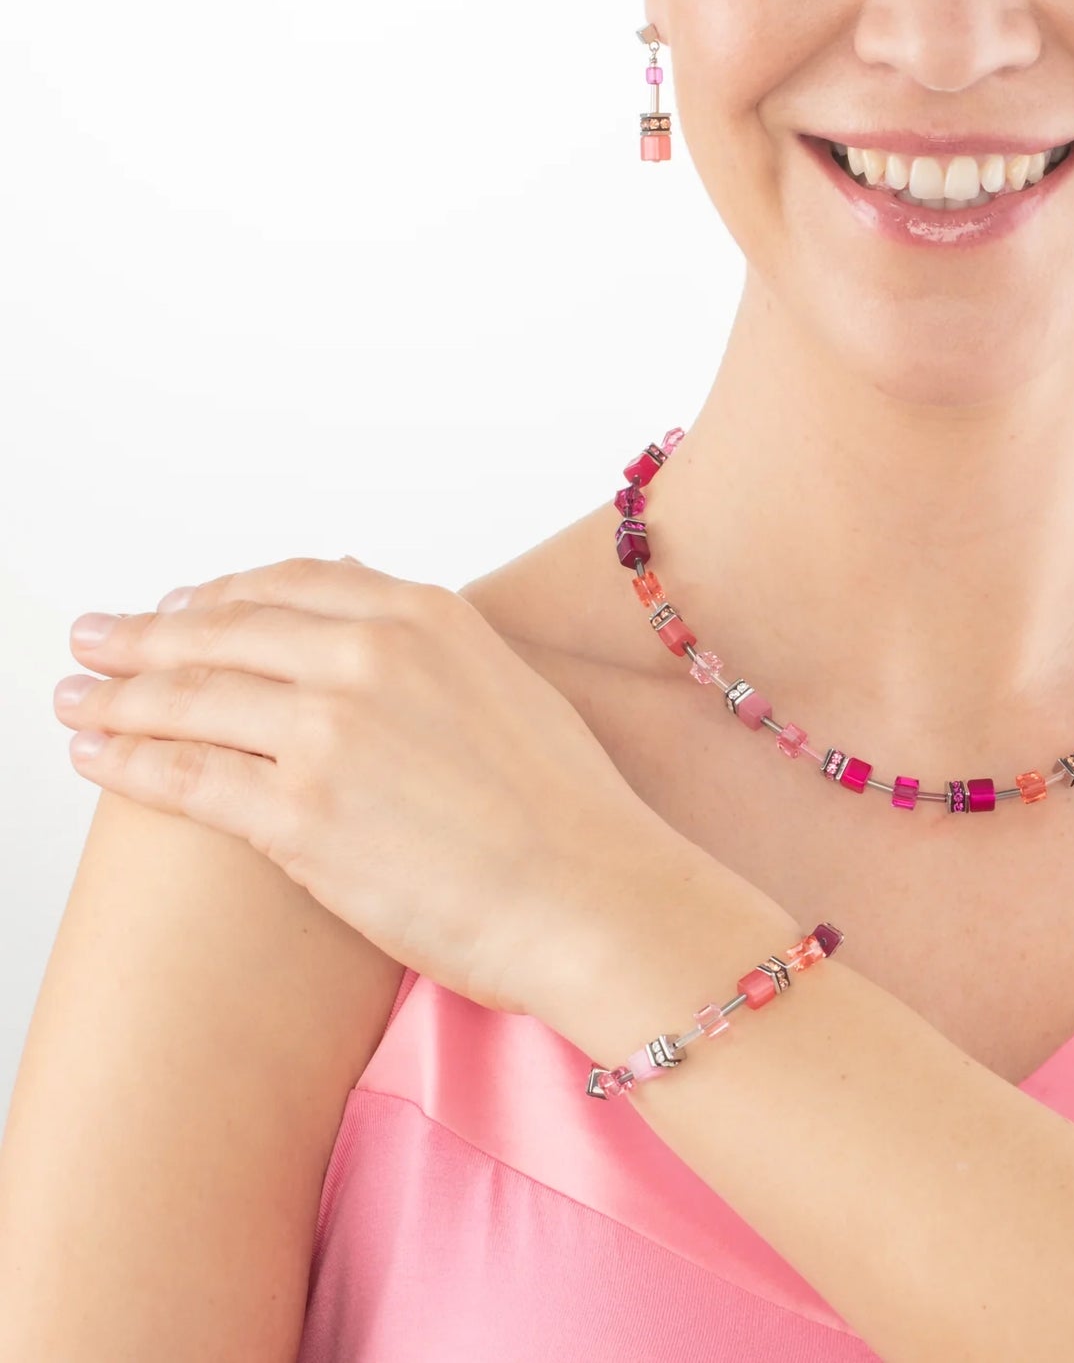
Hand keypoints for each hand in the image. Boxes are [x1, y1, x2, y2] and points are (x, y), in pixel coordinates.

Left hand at [52, 555, 675, 1016]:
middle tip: (94, 640)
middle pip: (223, 630)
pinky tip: (93, 756)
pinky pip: (184, 774)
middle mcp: (369, 655)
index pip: (290, 583)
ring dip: (116, 696)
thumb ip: (433, 655)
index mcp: (426, 617)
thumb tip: (376, 633)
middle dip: (144, 635)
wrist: (594, 894)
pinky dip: (125, 761)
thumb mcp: (509, 691)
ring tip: (75, 699)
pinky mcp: (299, 813)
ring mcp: (329, 730)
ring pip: (190, 697)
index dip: (221, 594)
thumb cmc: (569, 810)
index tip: (182, 605)